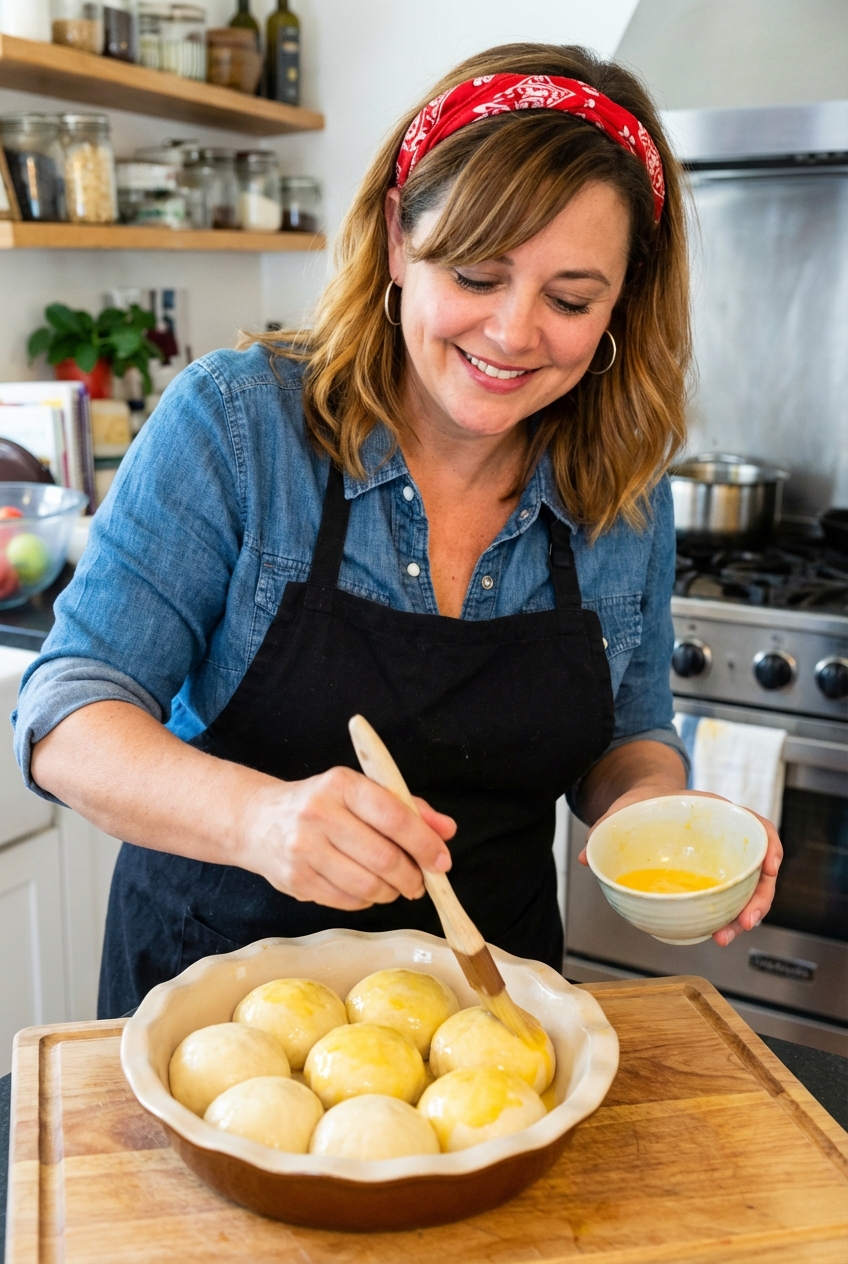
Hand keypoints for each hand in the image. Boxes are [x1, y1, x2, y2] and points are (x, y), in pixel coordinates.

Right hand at [238, 766, 455, 910]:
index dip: (424, 842)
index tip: (442, 861)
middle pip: (383, 857)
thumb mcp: (360, 792)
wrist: (258, 821)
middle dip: (412, 876)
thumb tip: (446, 830)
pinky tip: (367, 889)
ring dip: (391, 892)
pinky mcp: (296, 880)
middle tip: (420, 882)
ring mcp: (304, 849)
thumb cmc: (321, 804)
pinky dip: (367, 901)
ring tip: (395, 886)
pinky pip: (347, 901)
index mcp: (341, 784)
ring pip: (367, 885)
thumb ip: (407, 808)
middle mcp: (319, 814)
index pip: (393, 815)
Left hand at [578, 787, 782, 946]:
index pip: (757, 825)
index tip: (770, 867)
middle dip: (759, 898)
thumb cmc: (643, 804)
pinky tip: (717, 932)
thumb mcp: (627, 808)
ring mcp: (724, 859)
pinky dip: (728, 916)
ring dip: (745, 915)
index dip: (769, 845)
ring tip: (726, 936)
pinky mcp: (714, 877)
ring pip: (749, 889)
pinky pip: (730, 898)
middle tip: (745, 923)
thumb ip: (607, 827)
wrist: (643, 803)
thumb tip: (586, 857)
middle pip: (759, 866)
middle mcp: (727, 836)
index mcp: (716, 812)